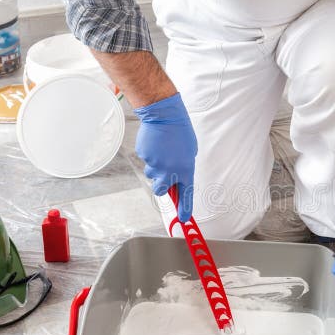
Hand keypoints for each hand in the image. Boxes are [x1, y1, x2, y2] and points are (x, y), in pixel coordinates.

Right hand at [134, 94, 197, 221]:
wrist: (164, 115)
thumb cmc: (180, 132)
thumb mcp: (190, 152)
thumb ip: (184, 167)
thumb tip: (177, 179)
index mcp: (185, 169)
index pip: (186, 194)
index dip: (184, 208)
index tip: (183, 218)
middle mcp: (170, 170)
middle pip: (162, 190)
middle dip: (162, 186)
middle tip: (164, 176)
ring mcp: (155, 164)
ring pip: (153, 174)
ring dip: (156, 167)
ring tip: (162, 151)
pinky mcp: (145, 157)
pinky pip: (147, 161)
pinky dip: (151, 155)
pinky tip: (156, 145)